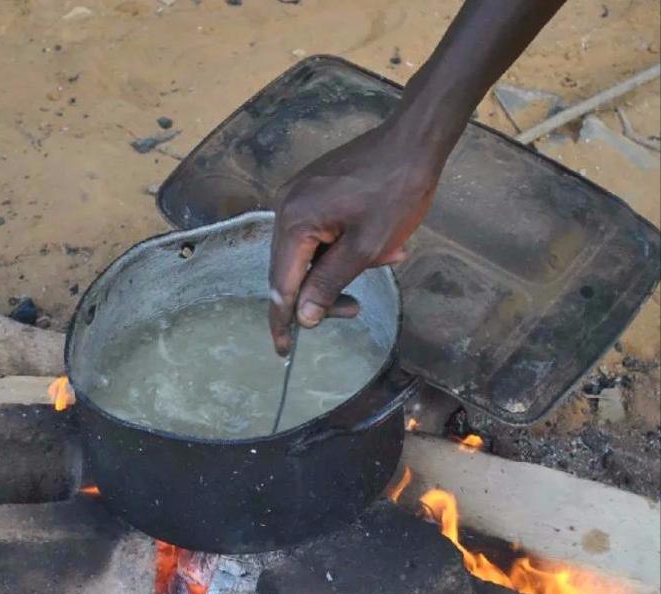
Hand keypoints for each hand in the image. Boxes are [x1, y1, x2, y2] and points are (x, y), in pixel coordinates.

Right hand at [268, 120, 444, 354]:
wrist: (414, 141)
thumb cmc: (396, 192)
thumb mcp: (366, 247)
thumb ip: (329, 284)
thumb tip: (302, 318)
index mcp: (294, 221)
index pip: (281, 284)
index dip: (283, 320)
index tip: (283, 350)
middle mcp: (286, 207)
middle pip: (291, 270)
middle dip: (322, 292)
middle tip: (355, 309)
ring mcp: (297, 196)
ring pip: (307, 252)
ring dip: (339, 268)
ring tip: (384, 259)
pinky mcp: (312, 190)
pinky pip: (317, 232)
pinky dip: (340, 247)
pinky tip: (374, 246)